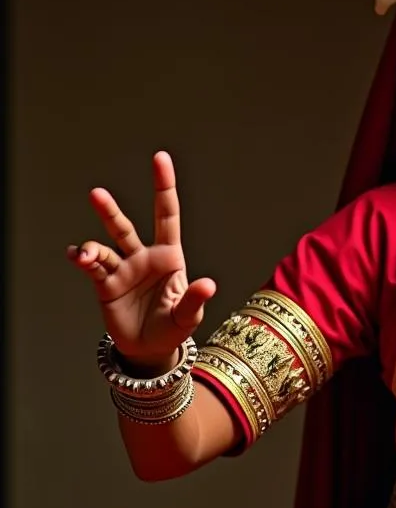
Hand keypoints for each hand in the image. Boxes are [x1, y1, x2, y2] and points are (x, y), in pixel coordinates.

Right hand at [68, 151, 215, 371]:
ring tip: (84, 253)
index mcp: (170, 256)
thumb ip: (194, 299)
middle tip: (95, 193)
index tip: (160, 159)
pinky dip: (82, 261)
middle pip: (126, 227)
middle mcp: (144, 257)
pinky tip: (74, 256)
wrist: (149, 349)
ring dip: (91, 247)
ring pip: (105, 248)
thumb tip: (208, 284)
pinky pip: (92, 269)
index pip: (167, 215)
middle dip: (110, 210)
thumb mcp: (187, 316)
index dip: (164, 187)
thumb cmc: (174, 328)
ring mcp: (123, 270)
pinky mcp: (106, 286)